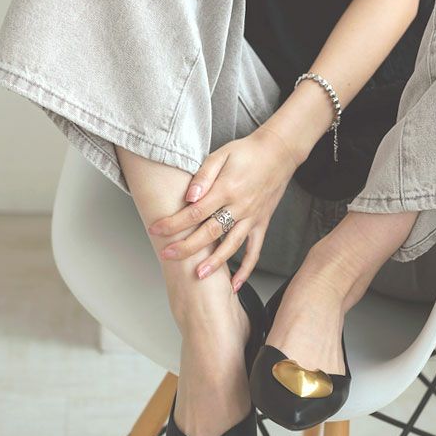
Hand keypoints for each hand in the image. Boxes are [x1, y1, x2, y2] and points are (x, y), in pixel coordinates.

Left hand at [146, 125, 300, 288]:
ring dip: (215, 263)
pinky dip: (247, 269)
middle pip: (209, 233)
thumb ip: (204, 175)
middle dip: (186, 247)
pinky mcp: (262, 223)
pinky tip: (235, 284)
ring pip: (231, 246)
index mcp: (227, 189)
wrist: (279, 151)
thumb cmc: (247, 152)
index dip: (174, 223)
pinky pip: (255, 250)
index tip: (156, 230)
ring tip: (198, 276)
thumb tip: (189, 196)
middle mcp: (240, 207)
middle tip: (167, 255)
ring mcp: (252, 218)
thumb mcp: (221, 155)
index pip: (195, 212)